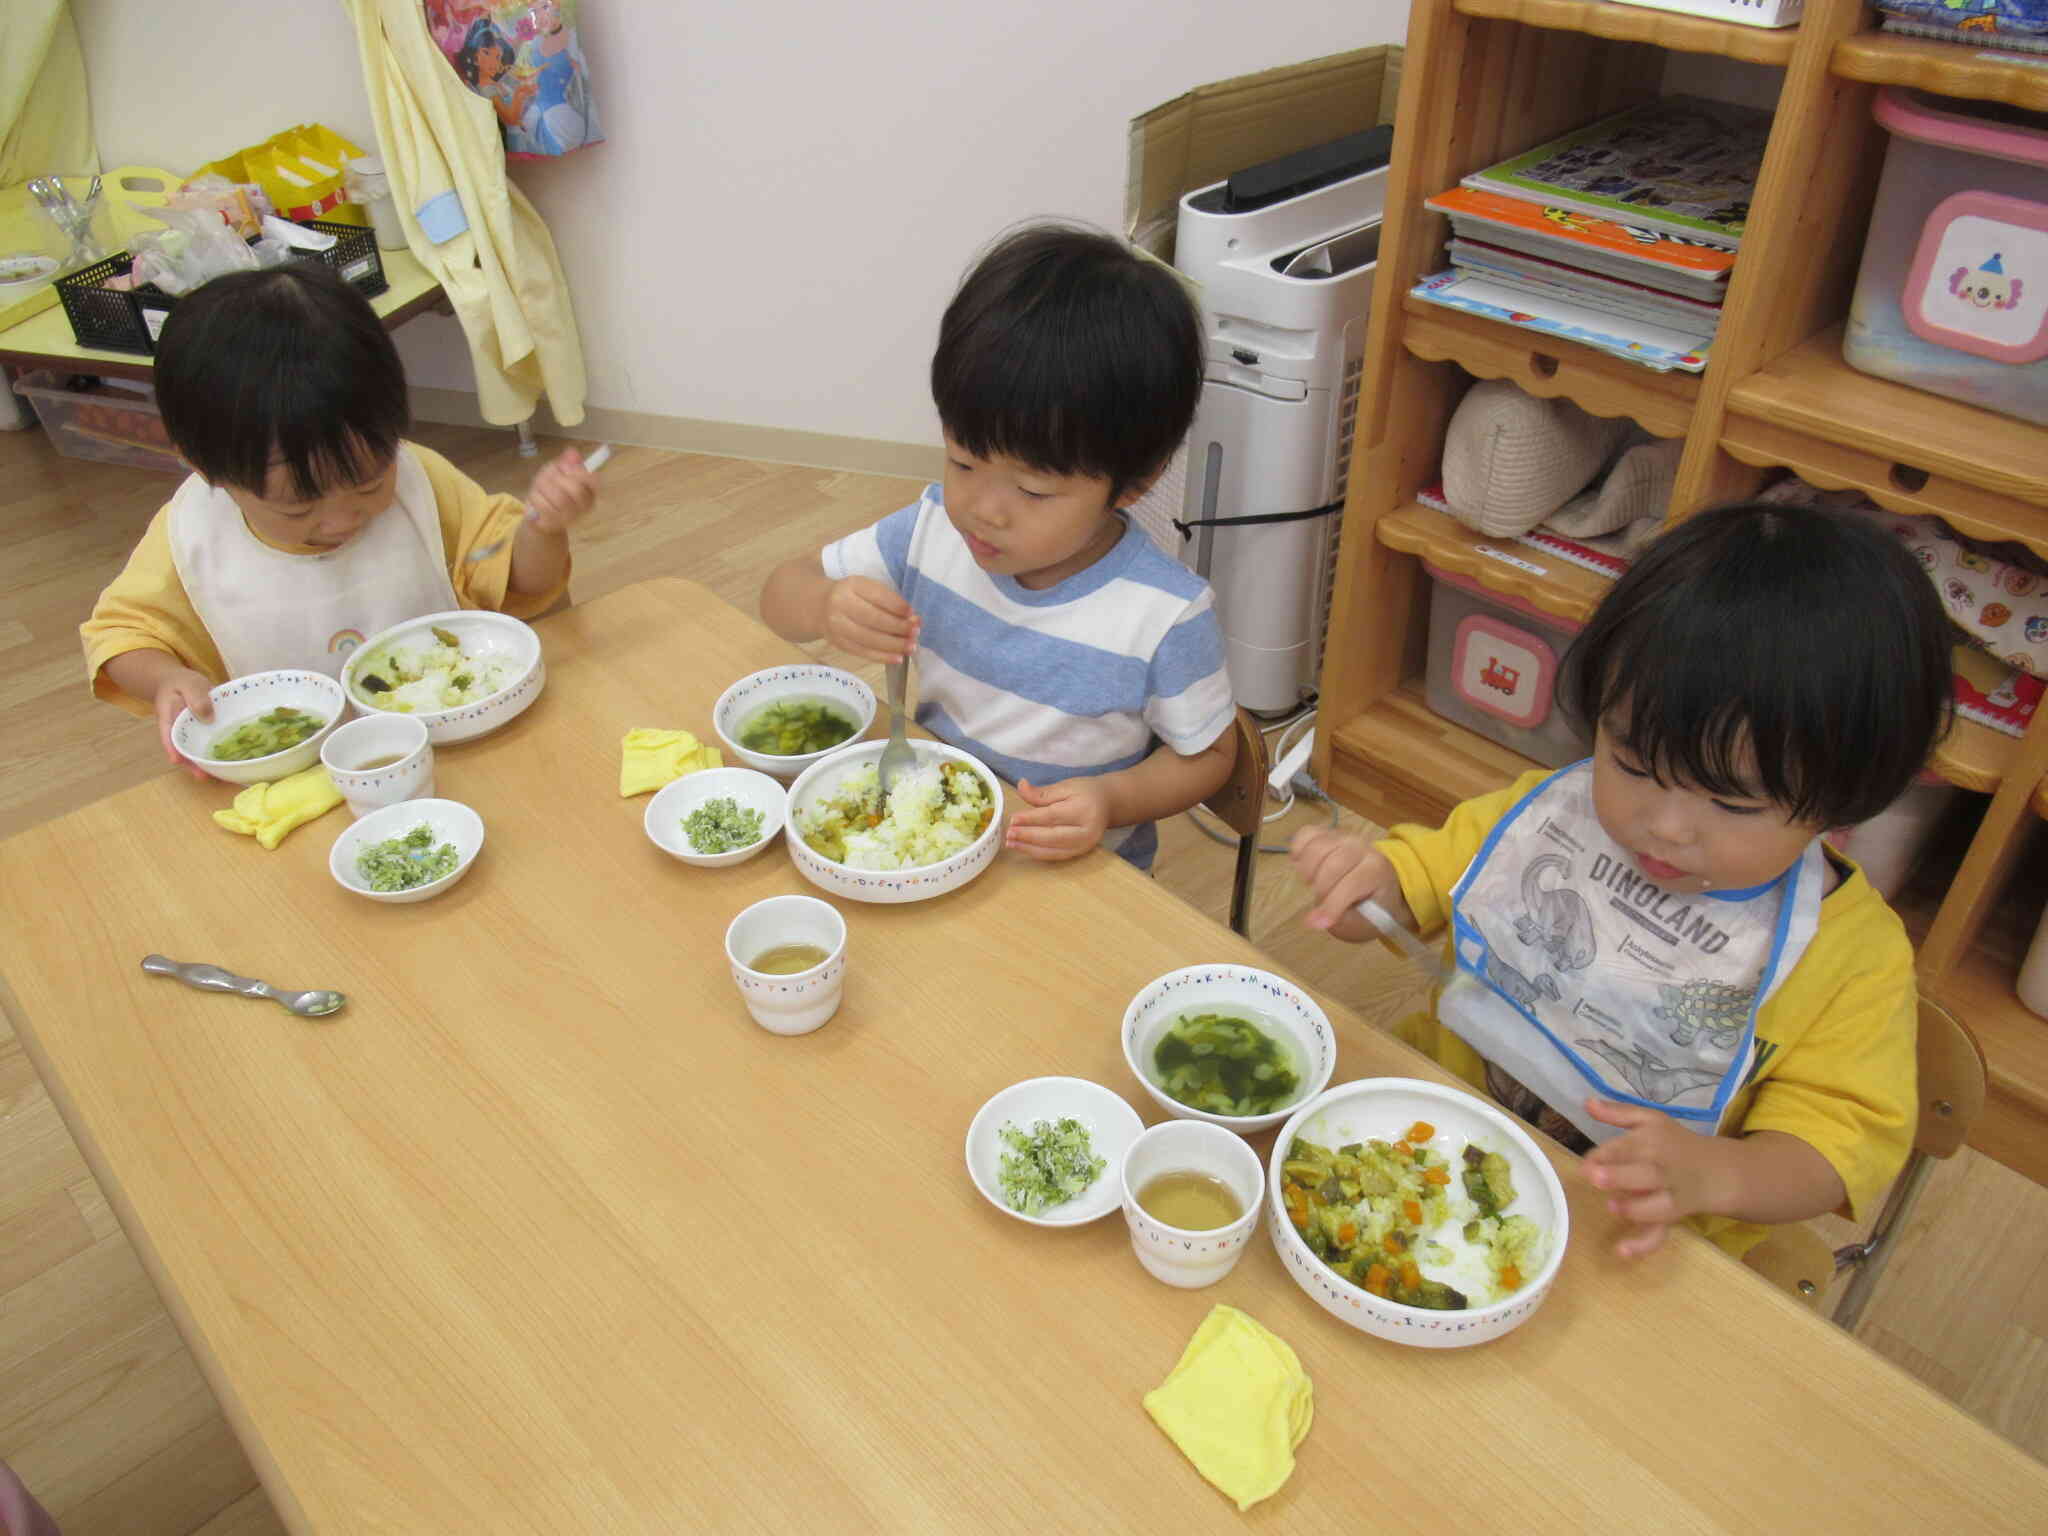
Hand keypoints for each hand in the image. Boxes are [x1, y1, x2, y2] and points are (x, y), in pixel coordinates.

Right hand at [153, 668, 217, 778]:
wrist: (178, 682)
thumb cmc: (181, 682)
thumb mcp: (189, 684)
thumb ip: (197, 697)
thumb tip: (207, 717)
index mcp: (169, 717)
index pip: (168, 735)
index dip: (172, 748)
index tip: (176, 760)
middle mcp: (177, 730)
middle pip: (181, 749)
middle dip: (190, 764)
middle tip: (203, 776)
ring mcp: (188, 734)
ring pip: (193, 751)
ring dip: (203, 763)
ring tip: (216, 776)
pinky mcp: (199, 734)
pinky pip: (204, 745)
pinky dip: (213, 754)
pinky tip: (225, 763)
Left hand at [524, 447, 597, 535]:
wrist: (540, 516)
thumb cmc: (551, 491)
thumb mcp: (558, 472)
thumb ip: (566, 462)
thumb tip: (572, 452)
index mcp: (589, 492)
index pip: (593, 479)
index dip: (578, 471)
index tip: (565, 468)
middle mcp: (583, 506)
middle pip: (576, 489)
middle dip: (558, 479)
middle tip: (550, 478)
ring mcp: (570, 517)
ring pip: (559, 498)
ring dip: (545, 488)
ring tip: (540, 487)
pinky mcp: (554, 523)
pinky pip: (545, 507)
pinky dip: (536, 498)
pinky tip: (536, 497)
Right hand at [823, 576, 918, 663]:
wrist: (819, 606)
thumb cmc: (852, 596)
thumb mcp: (866, 588)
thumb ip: (887, 600)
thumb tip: (911, 620)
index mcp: (852, 585)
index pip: (878, 596)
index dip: (897, 606)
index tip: (913, 614)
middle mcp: (841, 604)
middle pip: (874, 619)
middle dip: (898, 628)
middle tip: (915, 632)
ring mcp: (837, 625)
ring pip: (869, 638)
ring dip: (893, 645)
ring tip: (911, 647)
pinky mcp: (838, 643)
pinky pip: (863, 652)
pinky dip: (882, 657)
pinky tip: (898, 658)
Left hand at [1005, 776, 1111, 861]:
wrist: (1108, 804)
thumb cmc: (1086, 792)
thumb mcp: (1065, 786)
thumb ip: (1042, 792)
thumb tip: (1021, 786)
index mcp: (1083, 810)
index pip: (1052, 816)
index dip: (1031, 819)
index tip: (1013, 819)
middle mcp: (1086, 831)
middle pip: (1052, 836)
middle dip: (1028, 836)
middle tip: (1009, 834)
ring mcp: (1084, 845)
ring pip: (1053, 850)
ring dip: (1029, 848)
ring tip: (1011, 843)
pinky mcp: (1080, 852)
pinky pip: (1056, 856)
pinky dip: (1038, 854)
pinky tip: (1024, 848)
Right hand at [1289, 826, 1404, 941]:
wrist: (1379, 880)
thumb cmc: (1371, 903)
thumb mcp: (1366, 920)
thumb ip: (1342, 920)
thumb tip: (1313, 920)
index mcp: (1377, 870)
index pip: (1352, 884)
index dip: (1332, 905)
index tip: (1317, 924)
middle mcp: (1361, 847)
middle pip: (1332, 864)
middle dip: (1321, 889)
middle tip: (1320, 900)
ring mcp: (1343, 836)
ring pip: (1317, 847)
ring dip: (1307, 869)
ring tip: (1311, 883)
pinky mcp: (1328, 833)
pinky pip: (1306, 833)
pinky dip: (1298, 848)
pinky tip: (1300, 863)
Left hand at [1581, 1098, 1729, 1258]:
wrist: (1719, 1171)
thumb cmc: (1675, 1143)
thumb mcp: (1650, 1120)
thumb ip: (1618, 1112)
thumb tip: (1587, 1102)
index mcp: (1653, 1142)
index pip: (1628, 1147)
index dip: (1605, 1156)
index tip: (1587, 1162)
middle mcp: (1662, 1169)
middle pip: (1644, 1174)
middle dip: (1619, 1176)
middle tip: (1594, 1176)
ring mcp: (1670, 1196)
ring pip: (1657, 1207)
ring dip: (1635, 1209)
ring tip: (1613, 1206)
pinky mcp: (1672, 1217)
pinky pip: (1661, 1233)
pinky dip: (1643, 1244)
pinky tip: (1622, 1251)